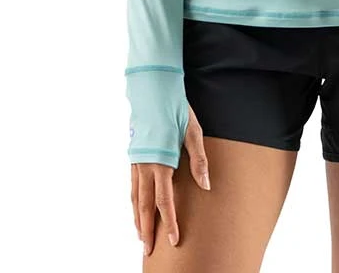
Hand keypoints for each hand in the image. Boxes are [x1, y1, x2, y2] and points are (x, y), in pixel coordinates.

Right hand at [131, 102, 211, 255]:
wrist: (153, 89)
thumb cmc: (175, 109)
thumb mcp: (193, 131)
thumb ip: (199, 160)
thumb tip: (206, 185)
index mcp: (161, 161)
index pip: (165, 201)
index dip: (170, 223)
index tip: (174, 241)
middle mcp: (145, 165)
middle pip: (145, 206)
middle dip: (147, 230)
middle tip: (148, 250)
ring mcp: (137, 161)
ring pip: (135, 197)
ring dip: (138, 218)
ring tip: (141, 236)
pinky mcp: (134, 155)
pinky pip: (132, 185)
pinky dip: (134, 201)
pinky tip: (136, 208)